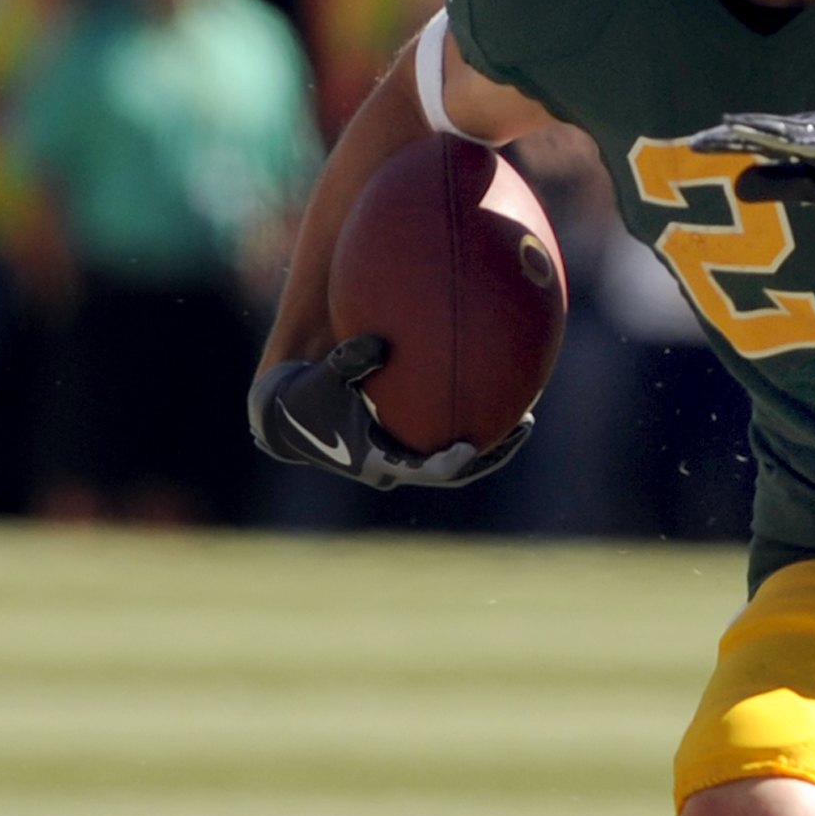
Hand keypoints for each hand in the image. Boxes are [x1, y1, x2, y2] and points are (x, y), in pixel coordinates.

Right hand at [249, 335, 530, 489]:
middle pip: (455, 472)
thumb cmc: (306, 395)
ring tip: (525, 419)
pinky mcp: (406, 449)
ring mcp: (404, 461)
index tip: (470, 448)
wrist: (289, 417)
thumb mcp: (321, 377)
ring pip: (456, 463)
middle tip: (523, 427)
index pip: (423, 471)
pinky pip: (445, 442)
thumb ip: (348, 361)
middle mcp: (396, 468)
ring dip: (491, 445)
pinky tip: (498, 398)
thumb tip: (379, 343)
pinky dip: (469, 427)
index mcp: (377, 461)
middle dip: (490, 454)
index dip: (448, 464)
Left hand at [694, 108, 814, 227]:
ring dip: (767, 133)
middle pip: (777, 130)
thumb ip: (786, 185)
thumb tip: (739, 186)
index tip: (698, 145)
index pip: (768, 139)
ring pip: (802, 132)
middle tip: (700, 140)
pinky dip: (810, 143)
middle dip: (738, 134)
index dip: (733, 140)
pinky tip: (785, 143)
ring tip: (733, 134)